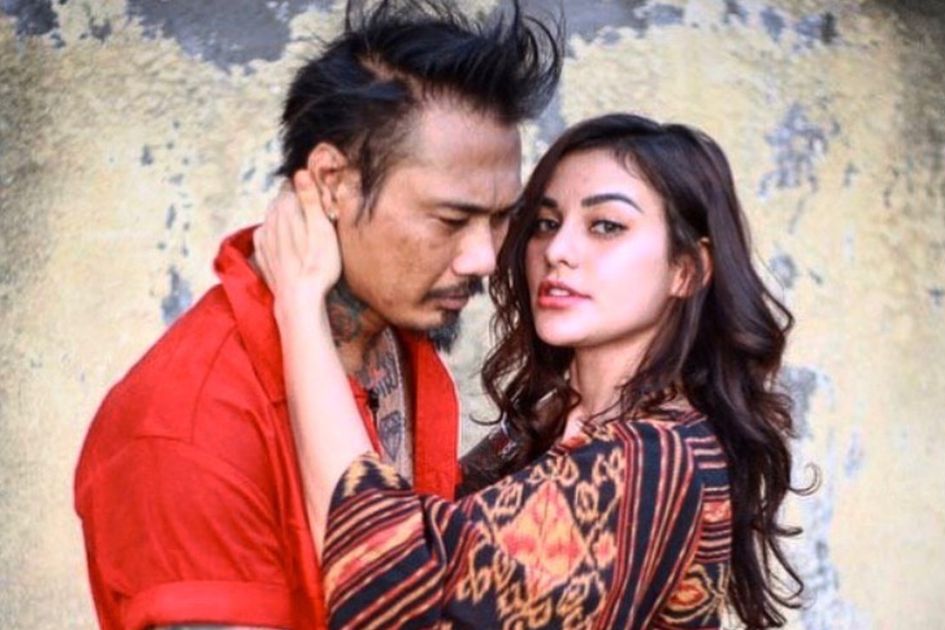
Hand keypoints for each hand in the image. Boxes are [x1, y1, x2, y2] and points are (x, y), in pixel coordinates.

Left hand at [254, 170, 341, 319]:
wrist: (298, 300)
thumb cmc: (317, 265)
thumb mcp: (322, 229)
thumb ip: (310, 199)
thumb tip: (300, 172)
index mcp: (285, 209)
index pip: (292, 186)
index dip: (307, 190)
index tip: (319, 200)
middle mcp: (270, 220)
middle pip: (281, 202)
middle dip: (295, 203)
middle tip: (314, 215)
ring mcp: (263, 238)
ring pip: (273, 218)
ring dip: (285, 218)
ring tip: (303, 230)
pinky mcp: (262, 254)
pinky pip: (267, 235)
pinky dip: (277, 234)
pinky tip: (288, 243)